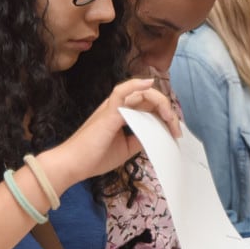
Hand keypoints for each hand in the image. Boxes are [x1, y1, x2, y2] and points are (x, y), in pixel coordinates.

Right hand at [61, 78, 180, 178]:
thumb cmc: (95, 157)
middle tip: (176, 130)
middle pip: (149, 98)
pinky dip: (135, 85)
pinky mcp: (108, 112)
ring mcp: (112, 107)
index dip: (165, 114)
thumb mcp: (127, 148)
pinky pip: (121, 92)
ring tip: (171, 119)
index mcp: (121, 113)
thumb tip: (158, 133)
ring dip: (161, 104)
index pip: (148, 105)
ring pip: (141, 94)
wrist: (73, 165)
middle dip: (167, 111)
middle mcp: (117, 106)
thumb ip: (141, 138)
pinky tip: (148, 83)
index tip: (175, 132)